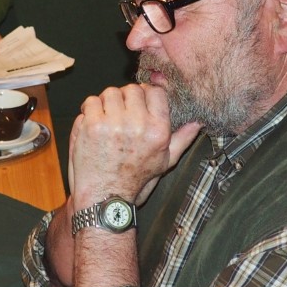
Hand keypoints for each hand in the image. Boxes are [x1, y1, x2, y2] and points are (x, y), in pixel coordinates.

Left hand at [68, 83, 201, 207]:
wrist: (104, 198)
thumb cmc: (135, 181)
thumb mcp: (165, 163)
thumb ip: (181, 139)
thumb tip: (197, 122)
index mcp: (158, 131)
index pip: (155, 92)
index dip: (145, 94)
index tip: (137, 104)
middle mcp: (137, 124)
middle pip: (131, 89)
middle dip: (124, 99)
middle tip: (120, 115)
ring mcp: (113, 123)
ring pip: (109, 93)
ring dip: (106, 104)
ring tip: (106, 120)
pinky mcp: (91, 125)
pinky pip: (91, 102)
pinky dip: (89, 111)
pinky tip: (93, 126)